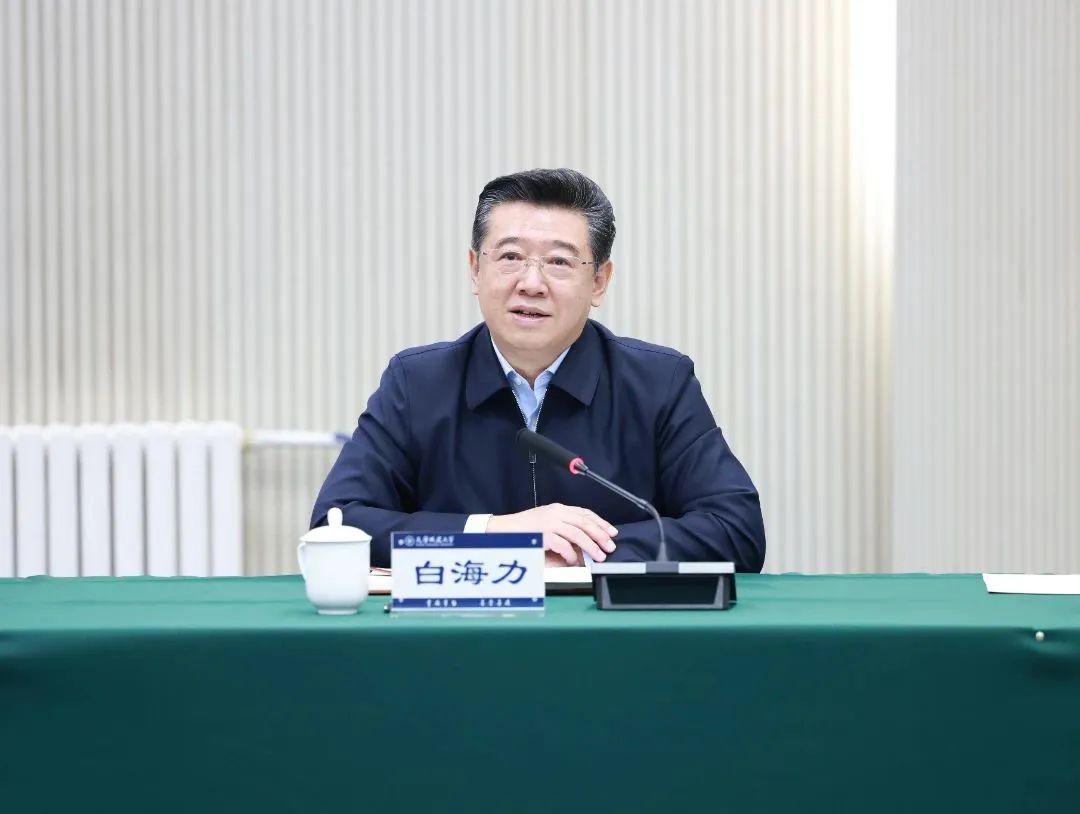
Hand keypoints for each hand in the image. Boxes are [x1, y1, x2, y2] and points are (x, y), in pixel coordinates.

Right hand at [488, 503, 617, 564]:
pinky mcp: (543, 534)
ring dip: (591, 546)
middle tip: (611, 546)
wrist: (502, 530)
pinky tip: (575, 562)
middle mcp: (556, 513)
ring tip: (600, 556)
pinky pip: (563, 545)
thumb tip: (583, 544)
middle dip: (601, 534)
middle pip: (585, 522)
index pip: (585, 513)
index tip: (612, 532)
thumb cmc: (523, 529)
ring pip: (578, 534)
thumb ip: (563, 529)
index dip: (600, 522)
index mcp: (558, 509)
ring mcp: (549, 523)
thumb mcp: (546, 523)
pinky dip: (571, 555)